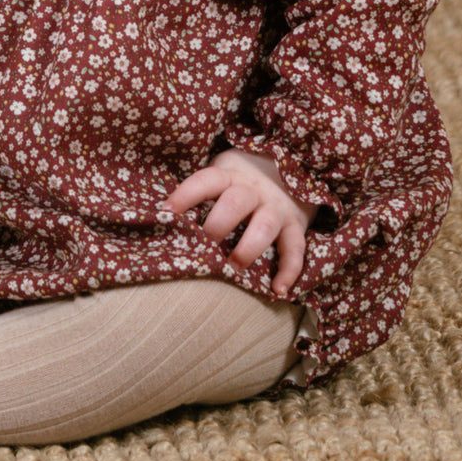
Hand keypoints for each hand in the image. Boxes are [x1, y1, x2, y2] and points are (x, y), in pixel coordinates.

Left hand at [162, 148, 315, 297]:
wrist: (288, 170)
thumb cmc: (240, 182)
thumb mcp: (222, 176)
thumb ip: (202, 195)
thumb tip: (165, 221)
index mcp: (230, 176)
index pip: (206, 180)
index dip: (186, 195)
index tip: (166, 213)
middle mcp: (253, 190)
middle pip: (235, 203)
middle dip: (217, 225)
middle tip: (203, 247)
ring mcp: (276, 208)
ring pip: (265, 225)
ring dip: (248, 248)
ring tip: (233, 268)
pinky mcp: (296, 226)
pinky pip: (296, 248)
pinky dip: (289, 270)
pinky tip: (278, 290)